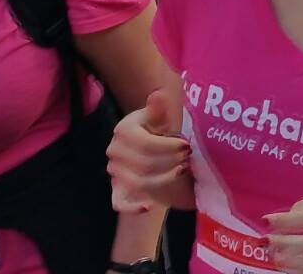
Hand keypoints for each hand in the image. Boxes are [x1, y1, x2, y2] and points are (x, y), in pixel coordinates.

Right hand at [106, 91, 186, 212]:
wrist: (143, 143)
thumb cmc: (155, 128)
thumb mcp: (158, 116)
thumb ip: (158, 108)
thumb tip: (159, 94)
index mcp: (123, 131)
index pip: (146, 143)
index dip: (169, 146)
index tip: (187, 145)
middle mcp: (114, 152)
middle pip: (145, 164)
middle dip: (170, 162)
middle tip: (188, 158)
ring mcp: (114, 172)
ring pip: (139, 182)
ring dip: (164, 179)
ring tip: (182, 170)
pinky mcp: (117, 189)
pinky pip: (119, 203)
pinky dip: (132, 207)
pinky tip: (148, 206)